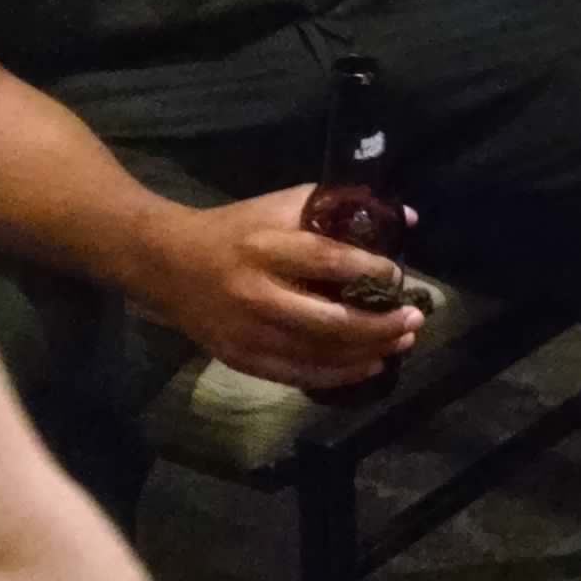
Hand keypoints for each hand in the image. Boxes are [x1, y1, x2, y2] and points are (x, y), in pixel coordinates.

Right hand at [134, 186, 421, 388]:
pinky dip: (337, 375)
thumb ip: (340, 208)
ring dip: (367, 352)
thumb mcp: (282, 205)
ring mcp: (247, 332)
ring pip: (318, 354)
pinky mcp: (240, 358)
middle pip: (330, 321)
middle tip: (413, 321)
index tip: (400, 277)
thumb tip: (406, 218)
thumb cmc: (235, 228)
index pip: (330, 261)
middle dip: (380, 325)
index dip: (372, 271)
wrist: (166, 262)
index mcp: (266, 247)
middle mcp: (256, 293)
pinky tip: (367, 365)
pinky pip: (297, 375)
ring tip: (400, 343)